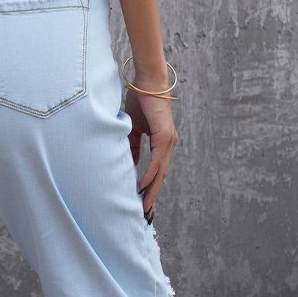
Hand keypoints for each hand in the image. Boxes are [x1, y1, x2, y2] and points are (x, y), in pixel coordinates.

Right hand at [123, 80, 177, 220]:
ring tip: (145, 206)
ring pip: (161, 172)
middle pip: (161, 176)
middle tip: (146, 214)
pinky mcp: (165, 136)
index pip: (157, 171)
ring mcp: (168, 141)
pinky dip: (150, 174)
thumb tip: (128, 165)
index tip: (144, 203)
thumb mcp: (133, 129)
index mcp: (162, 143)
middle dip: (153, 196)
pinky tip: (143, 186)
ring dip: (152, 190)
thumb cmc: (140, 101)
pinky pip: (157, 160)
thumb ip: (132, 147)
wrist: (147, 82)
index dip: (151, 187)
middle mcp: (168, 144)